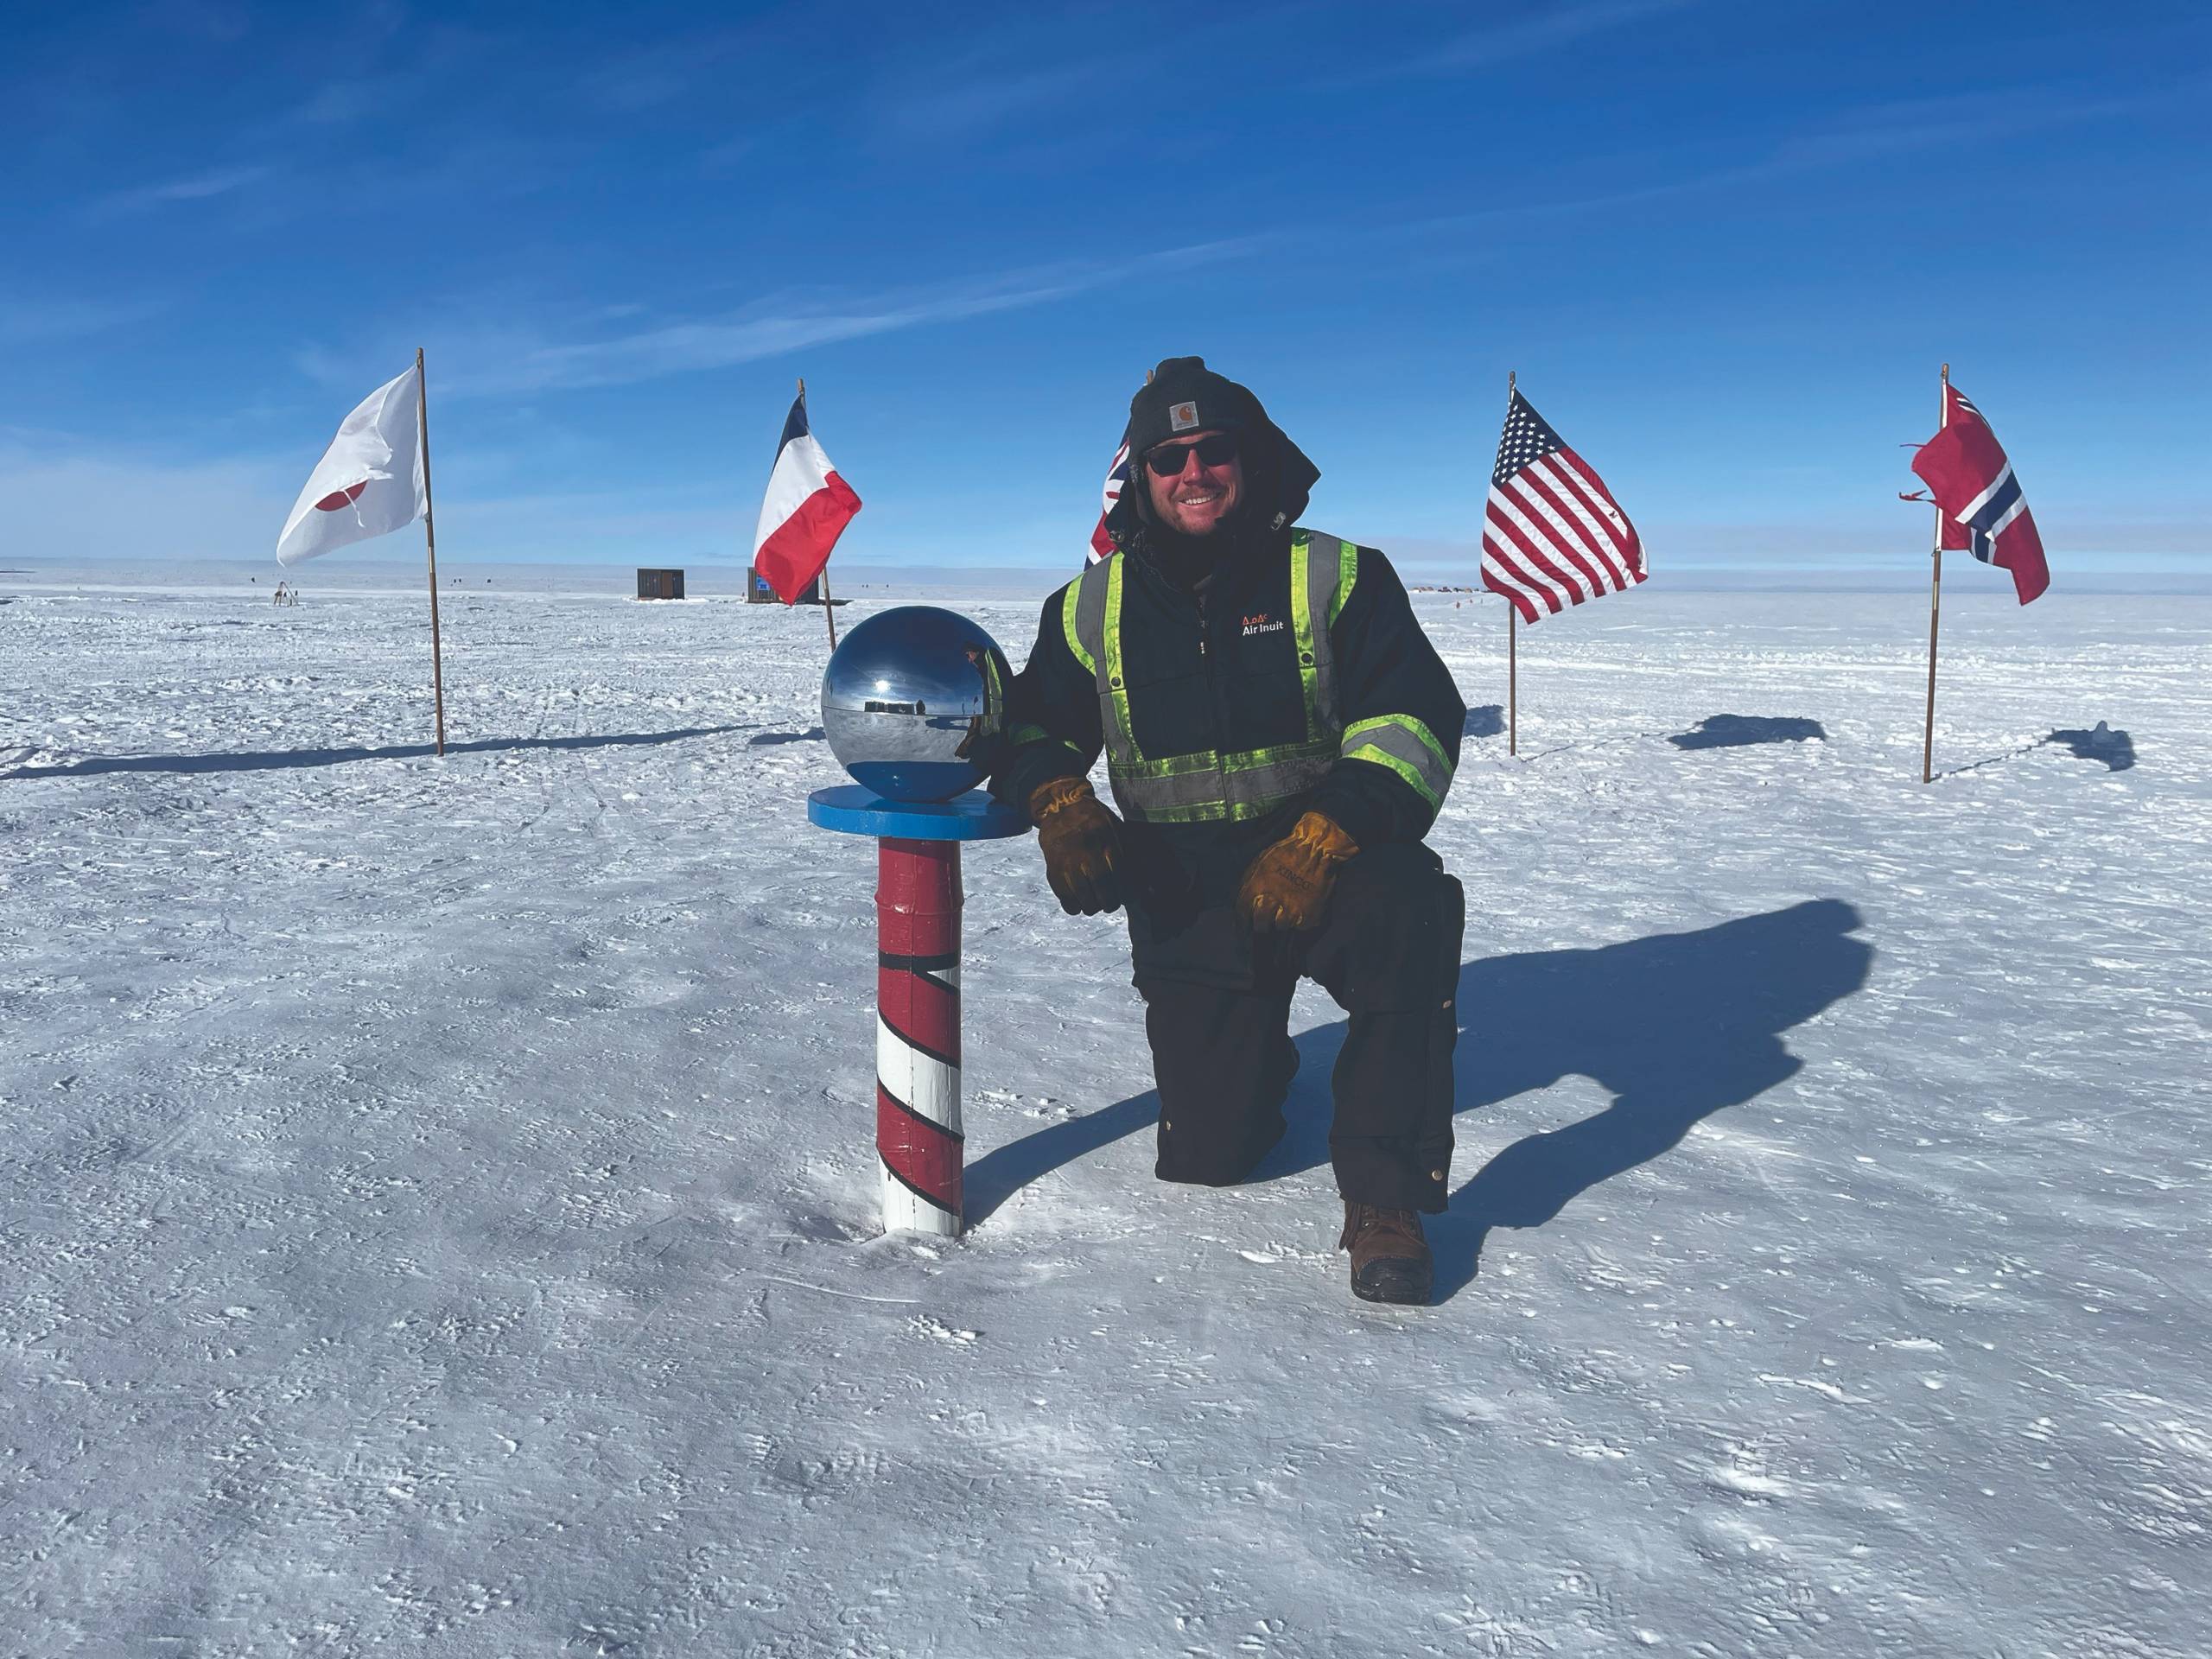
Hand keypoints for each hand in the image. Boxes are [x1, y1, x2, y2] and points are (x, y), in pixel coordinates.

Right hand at [1029, 777, 1125, 914]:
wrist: (1062, 807)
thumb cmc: (1097, 822)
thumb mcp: (1120, 831)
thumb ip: (1137, 858)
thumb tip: (1152, 890)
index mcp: (1106, 840)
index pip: (1122, 875)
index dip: (1128, 893)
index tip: (1128, 896)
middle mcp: (1086, 851)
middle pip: (1103, 889)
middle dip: (1111, 903)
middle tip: (1111, 903)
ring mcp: (1067, 861)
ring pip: (1084, 898)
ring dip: (1093, 907)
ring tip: (1097, 903)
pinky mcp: (1053, 869)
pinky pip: (1065, 898)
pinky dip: (1074, 907)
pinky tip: (1080, 901)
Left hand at [1236, 810, 1356, 933]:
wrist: (1315, 848)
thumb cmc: (1286, 853)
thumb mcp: (1259, 864)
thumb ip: (1249, 885)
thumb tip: (1245, 904)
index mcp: (1256, 887)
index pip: (1243, 913)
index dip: (1241, 924)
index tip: (1243, 929)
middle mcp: (1272, 901)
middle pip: (1261, 925)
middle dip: (1261, 925)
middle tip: (1265, 921)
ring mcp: (1292, 910)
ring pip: (1281, 926)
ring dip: (1282, 920)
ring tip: (1287, 909)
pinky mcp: (1309, 915)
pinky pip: (1300, 925)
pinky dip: (1300, 919)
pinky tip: (1302, 906)